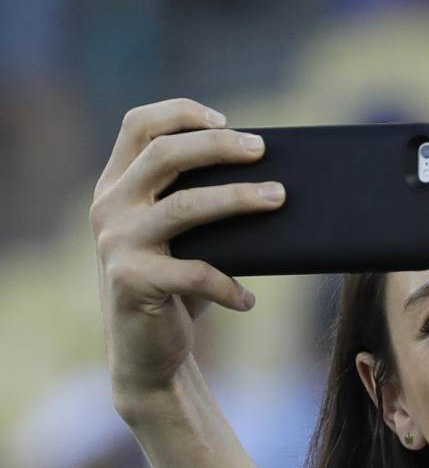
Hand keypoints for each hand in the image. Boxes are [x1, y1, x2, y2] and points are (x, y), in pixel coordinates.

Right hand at [90, 99, 284, 410]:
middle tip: (263, 151)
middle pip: (165, 155)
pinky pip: (194, 273)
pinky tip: (249, 300)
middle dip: (219, 146)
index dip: (181, 113)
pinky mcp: (132, 281)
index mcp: (116, 186)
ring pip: (185, 205)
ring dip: (238, 198)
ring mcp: (117, 243)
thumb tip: (272, 177)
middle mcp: (109, 207)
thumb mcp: (183, 239)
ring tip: (279, 198)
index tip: (226, 119)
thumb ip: (199, 203)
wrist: (147, 354)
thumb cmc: (177, 288)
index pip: (138, 126)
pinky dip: (229, 285)